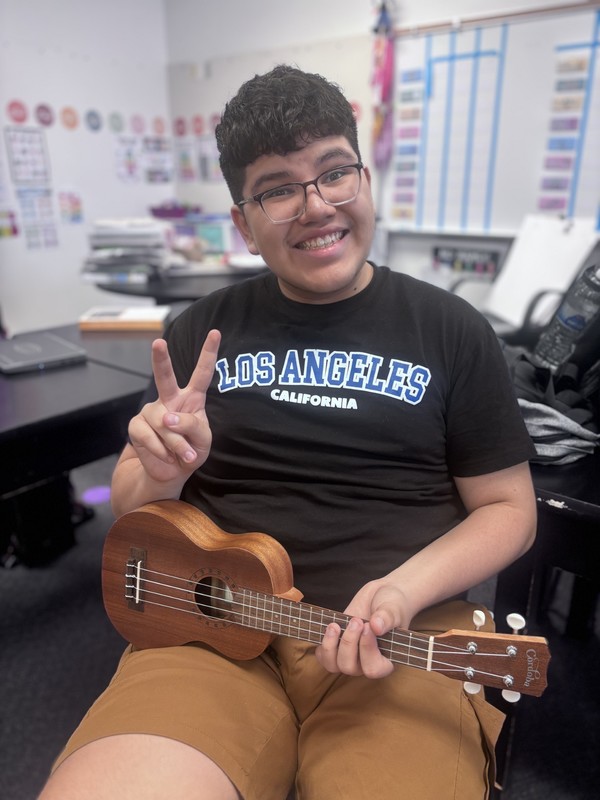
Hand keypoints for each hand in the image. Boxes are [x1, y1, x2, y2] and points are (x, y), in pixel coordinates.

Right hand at [127, 329, 220, 483]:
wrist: (170, 472)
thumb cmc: (191, 451)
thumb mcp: (203, 441)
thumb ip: (192, 427)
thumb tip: (168, 418)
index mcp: (192, 399)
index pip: (202, 373)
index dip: (208, 353)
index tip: (216, 332)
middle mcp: (170, 399)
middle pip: (165, 377)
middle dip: (160, 359)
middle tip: (158, 343)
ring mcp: (152, 411)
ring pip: (164, 422)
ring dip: (176, 443)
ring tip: (182, 454)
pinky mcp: (137, 425)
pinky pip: (148, 435)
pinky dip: (159, 449)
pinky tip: (165, 455)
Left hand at [315, 580, 411, 678]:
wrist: (380, 596)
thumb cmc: (392, 605)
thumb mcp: (393, 609)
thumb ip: (387, 618)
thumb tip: (375, 626)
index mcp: (385, 660)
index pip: (373, 669)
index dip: (367, 651)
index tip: (367, 627)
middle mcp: (366, 663)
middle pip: (349, 667)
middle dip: (349, 643)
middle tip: (356, 621)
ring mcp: (350, 656)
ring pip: (333, 665)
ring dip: (330, 645)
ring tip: (335, 625)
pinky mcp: (336, 647)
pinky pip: (323, 656)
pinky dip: (322, 643)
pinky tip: (330, 626)